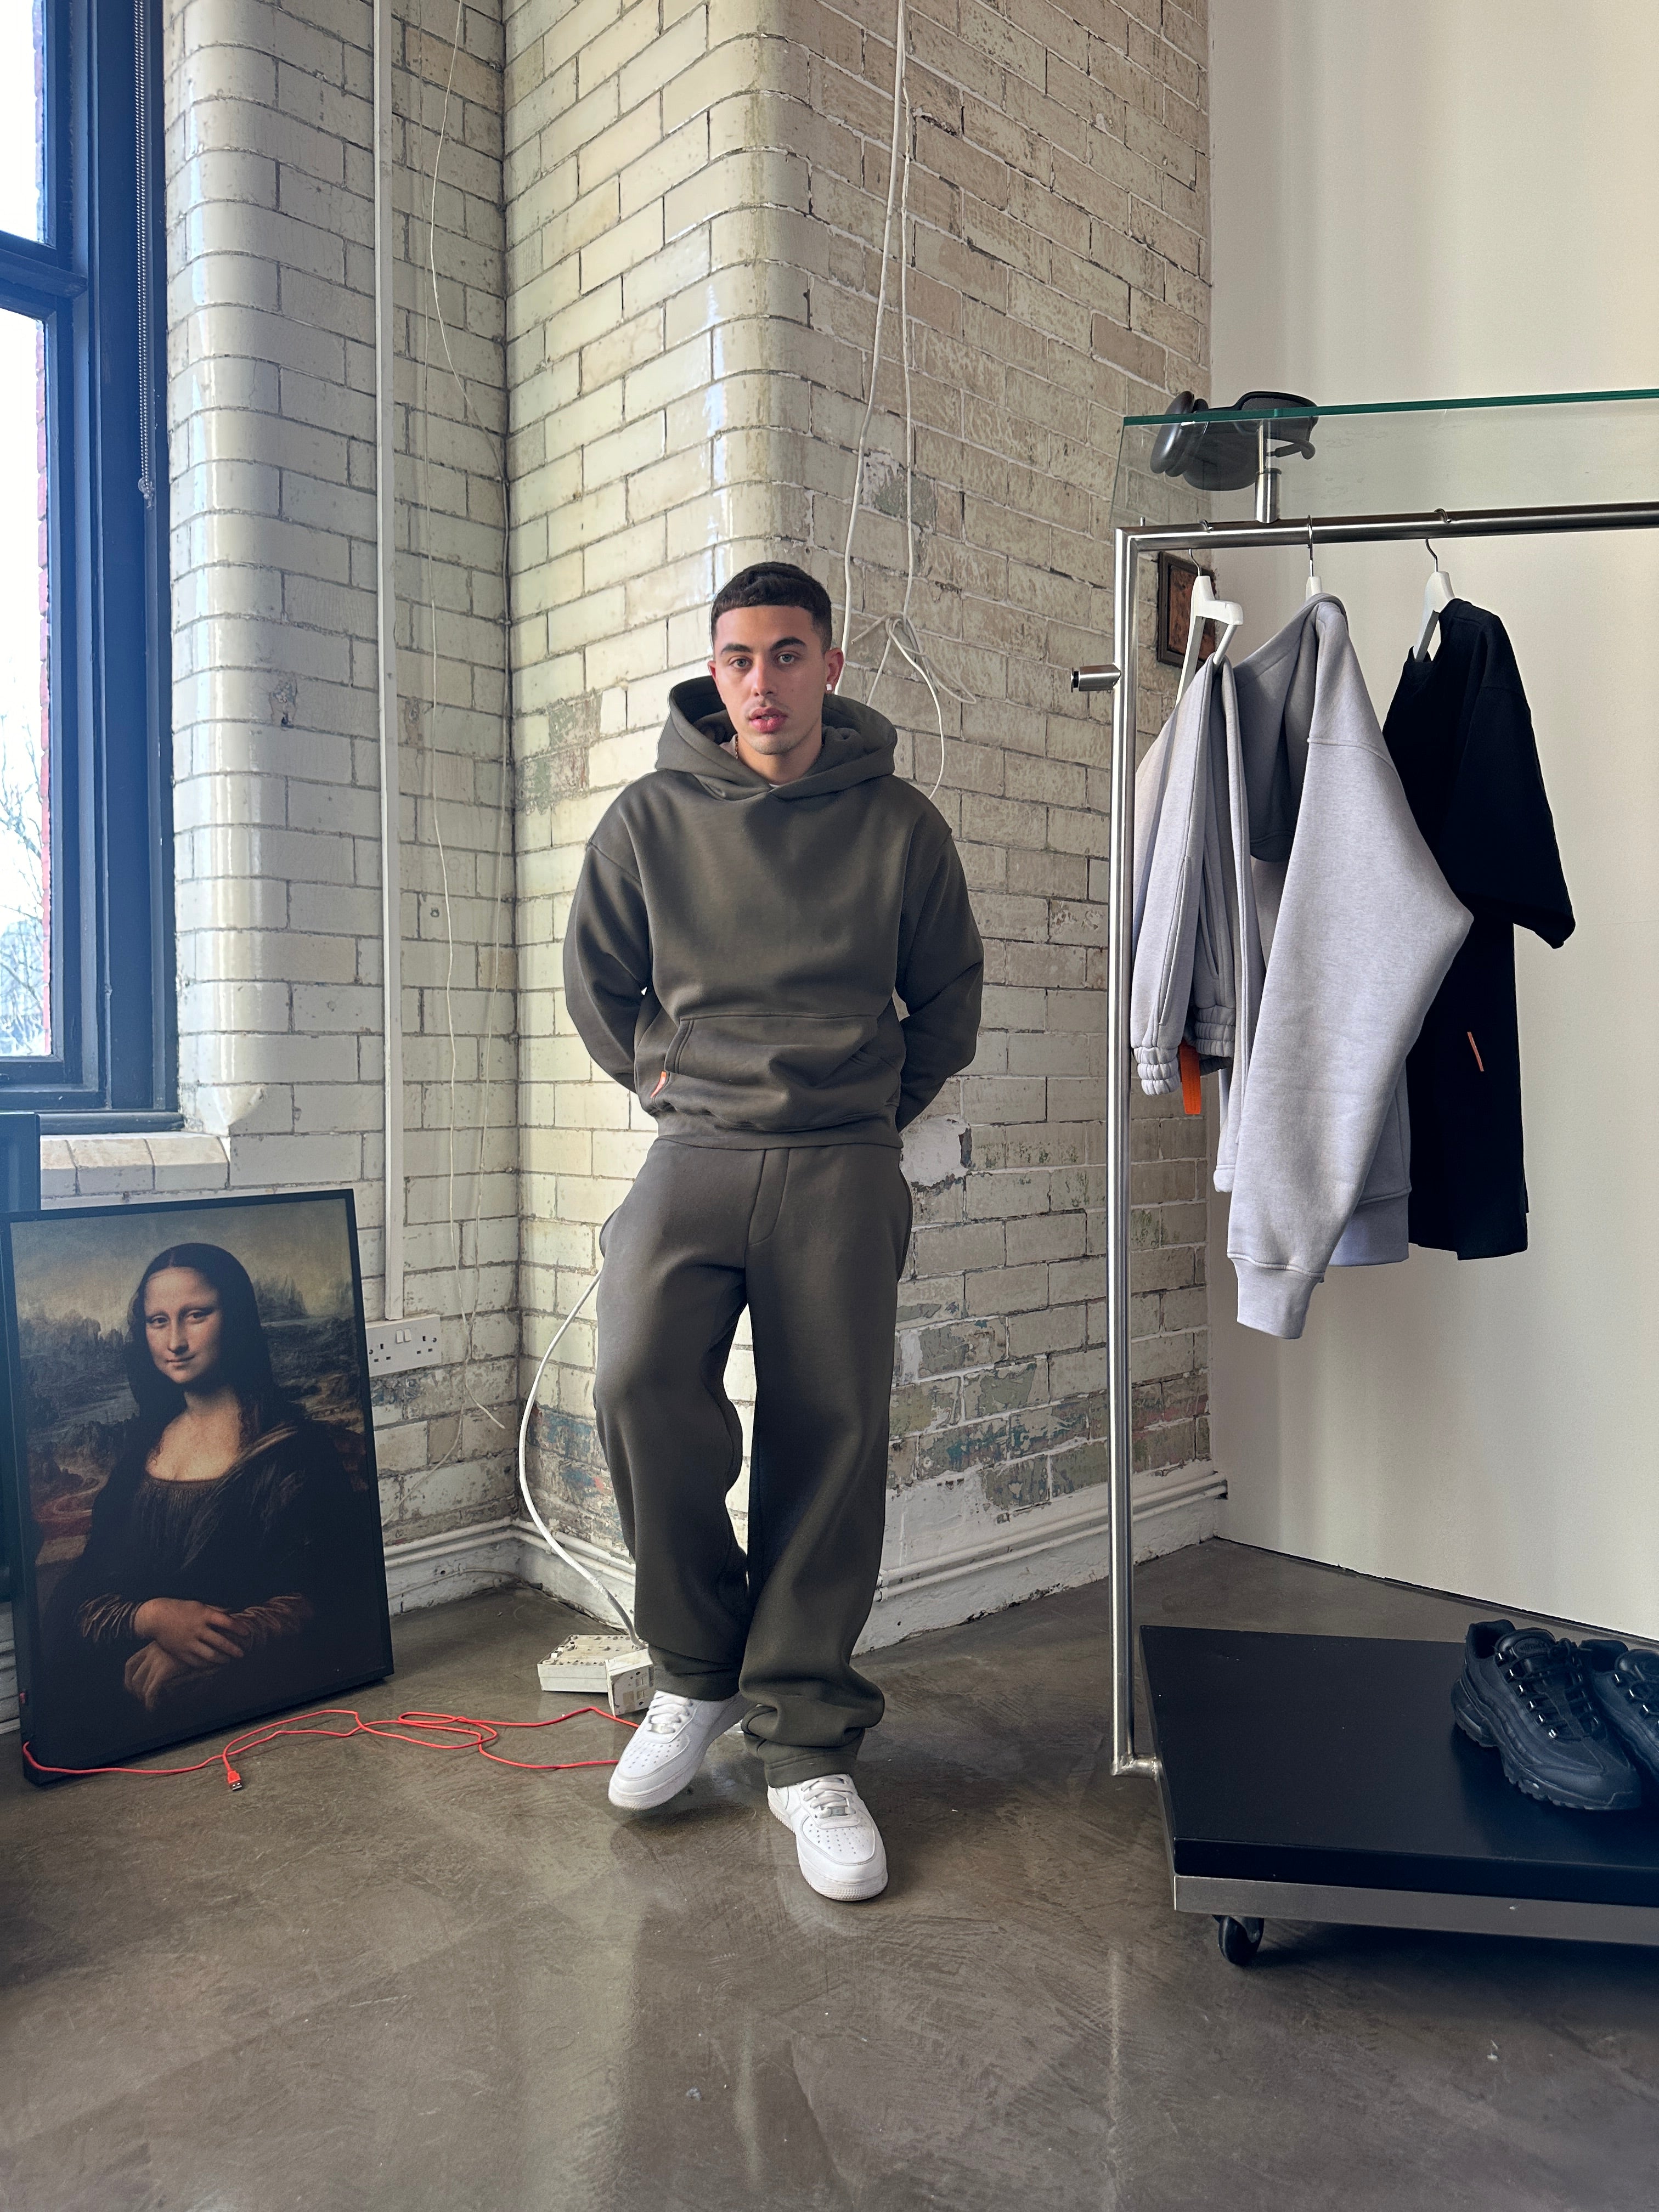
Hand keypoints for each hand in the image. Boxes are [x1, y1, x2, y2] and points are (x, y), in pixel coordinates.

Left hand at [123, 1642, 201, 1710]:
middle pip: (133, 1677)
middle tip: (144, 1700)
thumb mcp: (177, 1651)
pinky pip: (151, 1691)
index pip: (130, 1664)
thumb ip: (165, 1661)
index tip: (132, 1689)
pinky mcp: (165, 1669)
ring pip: (141, 1686)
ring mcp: (158, 1660)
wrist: (213, 1641)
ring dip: (145, 1698)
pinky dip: (150, 1702)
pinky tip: (153, 1707)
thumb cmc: (199, 1648)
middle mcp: (152, 1651)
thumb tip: (156, 1680)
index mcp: (153, 1645)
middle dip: (136, 1692)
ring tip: (151, 1705)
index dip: (128, 1680)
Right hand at [132, 1597, 252, 1665]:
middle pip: (220, 1642)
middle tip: (242, 1653)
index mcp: (203, 1615)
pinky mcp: (180, 1652)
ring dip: (222, 1659)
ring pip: (210, 1655)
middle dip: (234, 1649)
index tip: (247, 1633)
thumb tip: (233, 1611)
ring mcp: (188, 1642)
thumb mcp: (199, 1605)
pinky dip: (207, 1665)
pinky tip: (213, 1664)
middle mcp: (197, 1629)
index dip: (238, 1628)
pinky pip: (197, 1662)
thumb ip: (216, 1610)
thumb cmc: (180, 1609)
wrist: (156, 1617)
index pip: (226, 1622)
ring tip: (228, 1660)